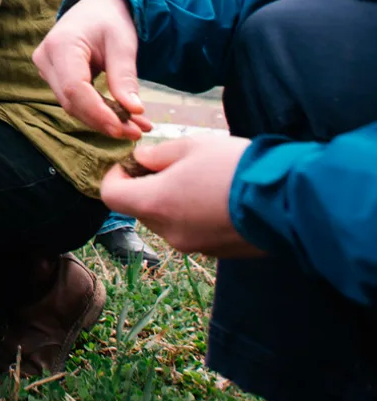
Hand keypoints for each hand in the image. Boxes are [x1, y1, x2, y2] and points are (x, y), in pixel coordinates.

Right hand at [32, 0, 151, 139]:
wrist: (95, 6)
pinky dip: (98, 111)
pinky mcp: (53, 77)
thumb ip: (124, 77)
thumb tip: (134, 111)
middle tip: (138, 131)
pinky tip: (123, 118)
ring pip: (72, 105)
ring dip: (103, 119)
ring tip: (136, 127)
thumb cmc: (109, 19)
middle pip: (72, 101)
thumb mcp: (122, 44)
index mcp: (61, 45)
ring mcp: (46, 69)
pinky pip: (74, 100)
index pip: (75, 88)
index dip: (97, 112)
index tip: (123, 128)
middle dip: (104, 121)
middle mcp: (45, 58)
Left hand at [100, 135, 263, 257]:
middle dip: (146, 186)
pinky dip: (194, 215)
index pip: (111, 195)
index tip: (131, 162)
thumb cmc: (234, 167)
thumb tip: (141, 161)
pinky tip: (219, 197)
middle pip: (139, 209)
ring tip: (200, 179)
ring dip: (172, 201)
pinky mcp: (217, 253)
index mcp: (155, 204)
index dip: (115, 175)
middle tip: (169, 165)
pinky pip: (192, 231)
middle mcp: (168, 232)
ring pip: (167, 221)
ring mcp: (193, 246)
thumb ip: (157, 155)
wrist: (288, 201)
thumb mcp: (191, 147)